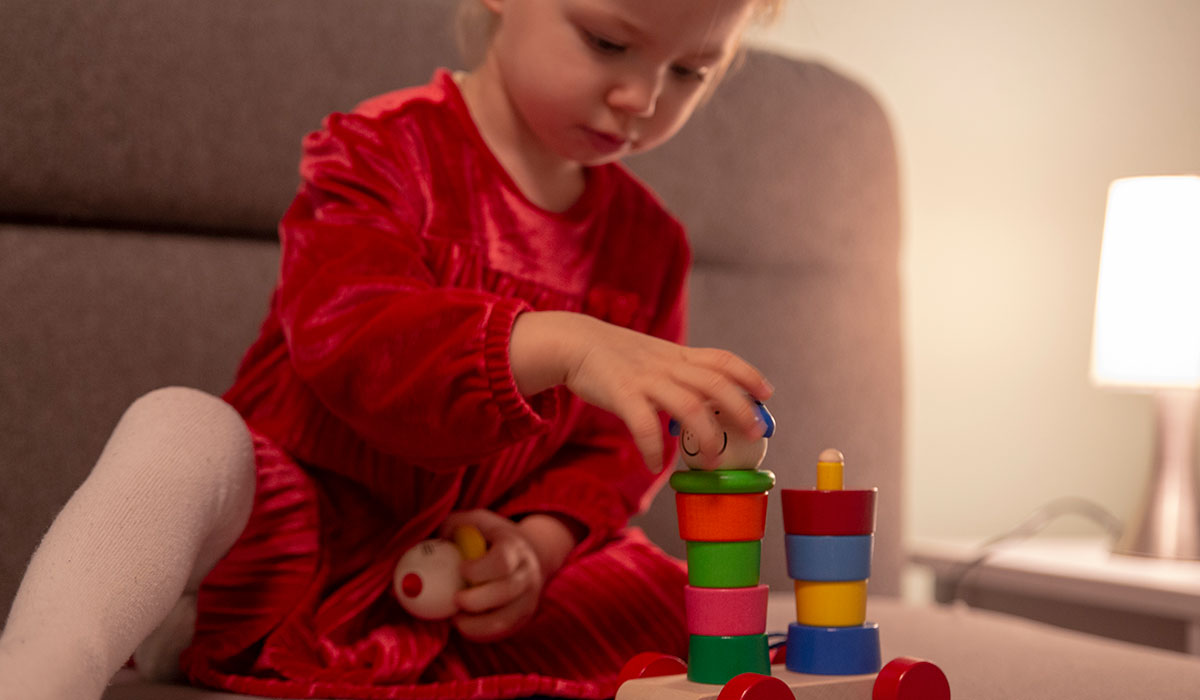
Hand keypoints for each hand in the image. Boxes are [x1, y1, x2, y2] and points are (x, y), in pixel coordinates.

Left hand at [440, 510, 573, 641]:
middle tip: (455, 600)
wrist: (530, 554)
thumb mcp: (476, 523)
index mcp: (514, 547)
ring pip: (505, 619)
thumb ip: (455, 527)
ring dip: (476, 624)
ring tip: (455, 618)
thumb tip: (433, 542)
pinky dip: (480, 633)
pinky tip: (464, 624)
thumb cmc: (491, 538)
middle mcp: (527, 573)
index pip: (502, 561)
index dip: (479, 569)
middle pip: (506, 592)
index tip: (462, 569)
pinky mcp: (523, 618)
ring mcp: (528, 598)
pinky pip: (501, 632)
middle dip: (476, 600)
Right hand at [509, 311, 772, 470]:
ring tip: (712, 465)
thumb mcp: (655, 357)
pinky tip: (655, 465)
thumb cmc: (616, 356)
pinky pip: (643, 425)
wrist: (574, 341)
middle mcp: (668, 364)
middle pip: (715, 385)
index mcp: (678, 355)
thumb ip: (679, 375)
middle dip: (740, 410)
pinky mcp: (621, 393)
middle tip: (755, 434)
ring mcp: (646, 378)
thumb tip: (704, 405)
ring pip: (688, 407)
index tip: (767, 394)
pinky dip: (652, 448)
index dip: (748, 375)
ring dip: (706, 438)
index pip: (722, 359)